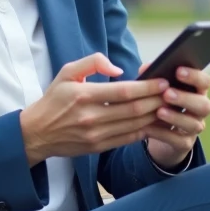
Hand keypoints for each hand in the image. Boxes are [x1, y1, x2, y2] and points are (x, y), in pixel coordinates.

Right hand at [20, 53, 168, 166]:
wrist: (36, 133)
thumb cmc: (54, 99)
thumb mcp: (66, 72)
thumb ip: (93, 63)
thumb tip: (118, 69)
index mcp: (84, 95)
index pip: (124, 92)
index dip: (147, 87)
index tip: (163, 81)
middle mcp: (91, 117)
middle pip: (134, 110)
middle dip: (157, 101)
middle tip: (173, 92)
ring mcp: (95, 135)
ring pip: (134, 125)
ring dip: (155, 116)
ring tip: (169, 106)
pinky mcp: (98, 147)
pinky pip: (127, 139)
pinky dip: (144, 130)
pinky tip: (155, 121)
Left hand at [139, 64, 209, 168]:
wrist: (158, 132)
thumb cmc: (160, 101)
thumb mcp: (157, 89)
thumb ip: (153, 77)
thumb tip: (146, 67)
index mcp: (197, 91)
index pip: (205, 81)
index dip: (194, 76)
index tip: (178, 71)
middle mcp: (200, 109)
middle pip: (204, 105)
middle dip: (186, 99)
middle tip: (167, 94)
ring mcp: (194, 127)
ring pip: (194, 124)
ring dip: (176, 117)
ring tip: (159, 112)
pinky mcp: (184, 143)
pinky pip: (178, 140)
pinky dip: (163, 134)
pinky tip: (149, 128)